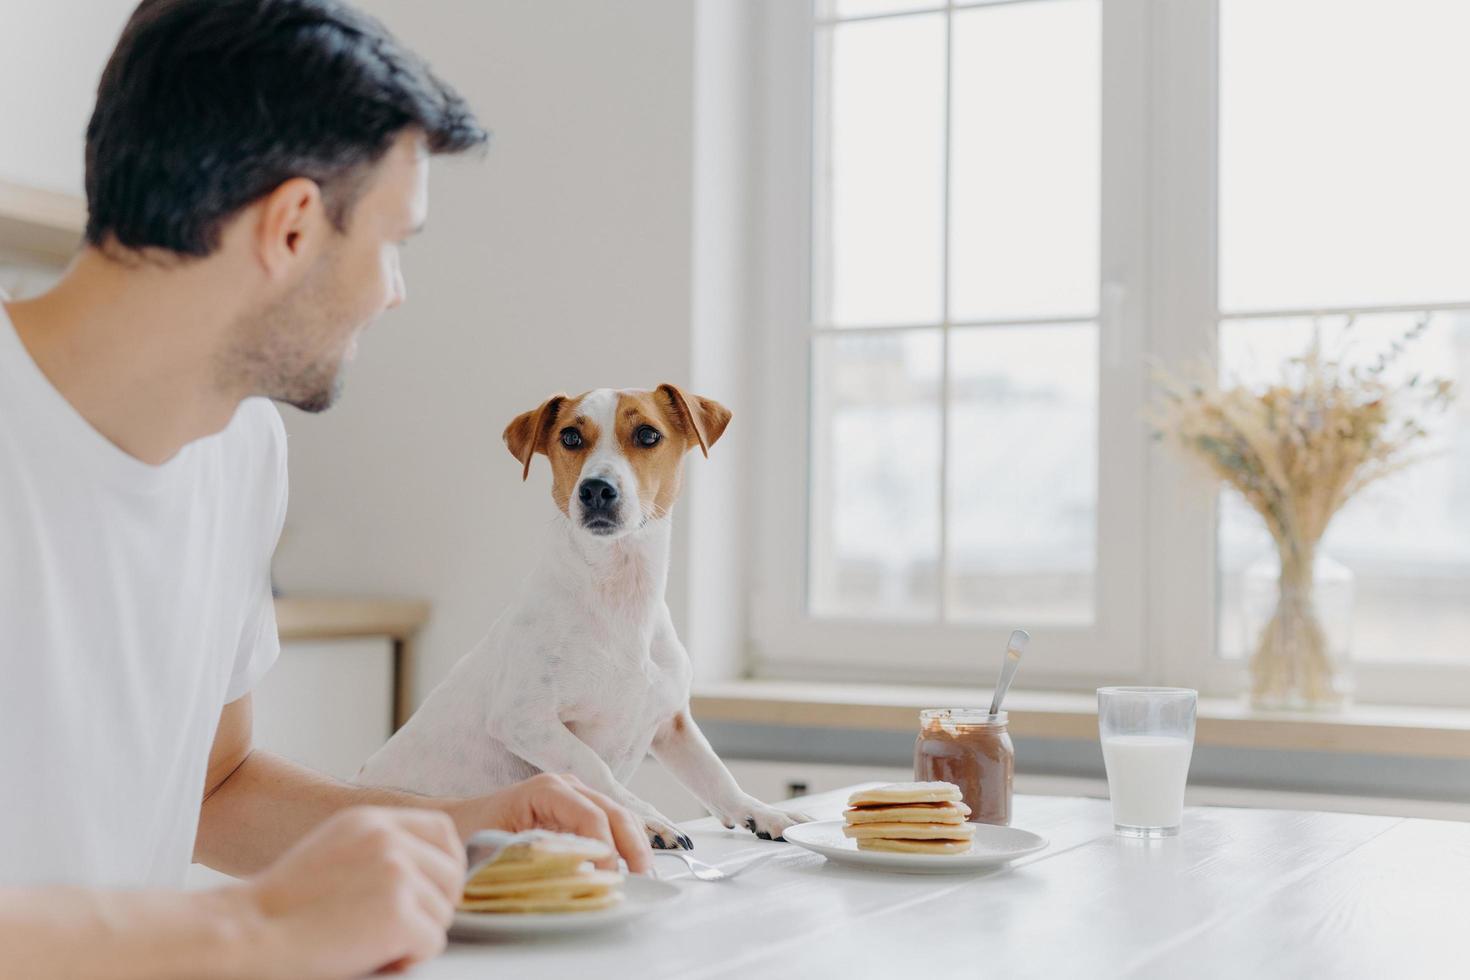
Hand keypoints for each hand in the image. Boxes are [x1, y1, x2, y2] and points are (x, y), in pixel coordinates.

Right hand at [233, 806, 464, 978]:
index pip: (442, 831)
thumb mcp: (335, 851)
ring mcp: (396, 874)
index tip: (432, 892)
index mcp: (372, 820)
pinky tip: (371, 957)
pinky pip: (433, 943)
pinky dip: (408, 959)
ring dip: (415, 937)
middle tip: (394, 929)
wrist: (246, 935)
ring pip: (443, 913)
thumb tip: (432, 873)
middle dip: (433, 907)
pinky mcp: (398, 914)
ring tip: (368, 942)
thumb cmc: (280, 908)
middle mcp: (389, 839)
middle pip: (452, 875)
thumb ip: (380, 851)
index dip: (445, 866)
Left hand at [445, 772, 653, 874]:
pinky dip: (622, 843)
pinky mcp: (575, 810)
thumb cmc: (469, 833)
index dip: (605, 849)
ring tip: (643, 876)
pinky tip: (628, 866)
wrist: (456, 822)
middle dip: (633, 845)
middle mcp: (565, 787)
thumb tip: (567, 879)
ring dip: (633, 844)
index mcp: (546, 791)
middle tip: (643, 878)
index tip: (608, 878)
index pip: (591, 817)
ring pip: (617, 815)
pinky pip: (608, 823)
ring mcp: (573, 796)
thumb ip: (532, 859)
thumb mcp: (495, 847)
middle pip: (613, 811)